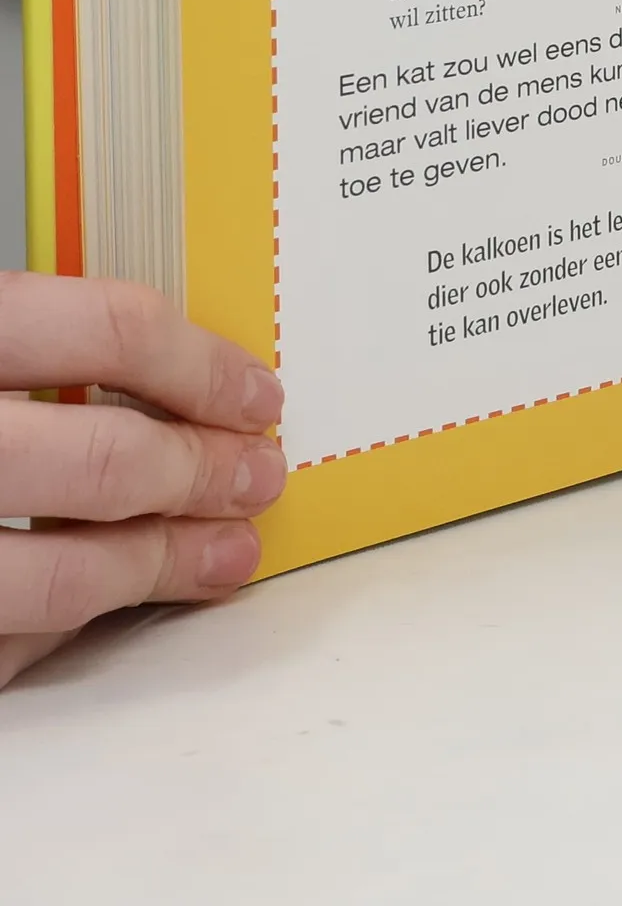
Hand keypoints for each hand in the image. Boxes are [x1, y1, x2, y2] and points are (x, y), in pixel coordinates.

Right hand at [0, 273, 284, 688]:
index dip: (201, 365)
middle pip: (103, 458)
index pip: (103, 328)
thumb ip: (26, 342)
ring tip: (222, 554)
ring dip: (160, 567)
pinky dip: (56, 630)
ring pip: (57, 575)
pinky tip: (105, 606)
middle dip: (203, 473)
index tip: (257, 394)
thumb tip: (167, 365)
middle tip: (256, 477)